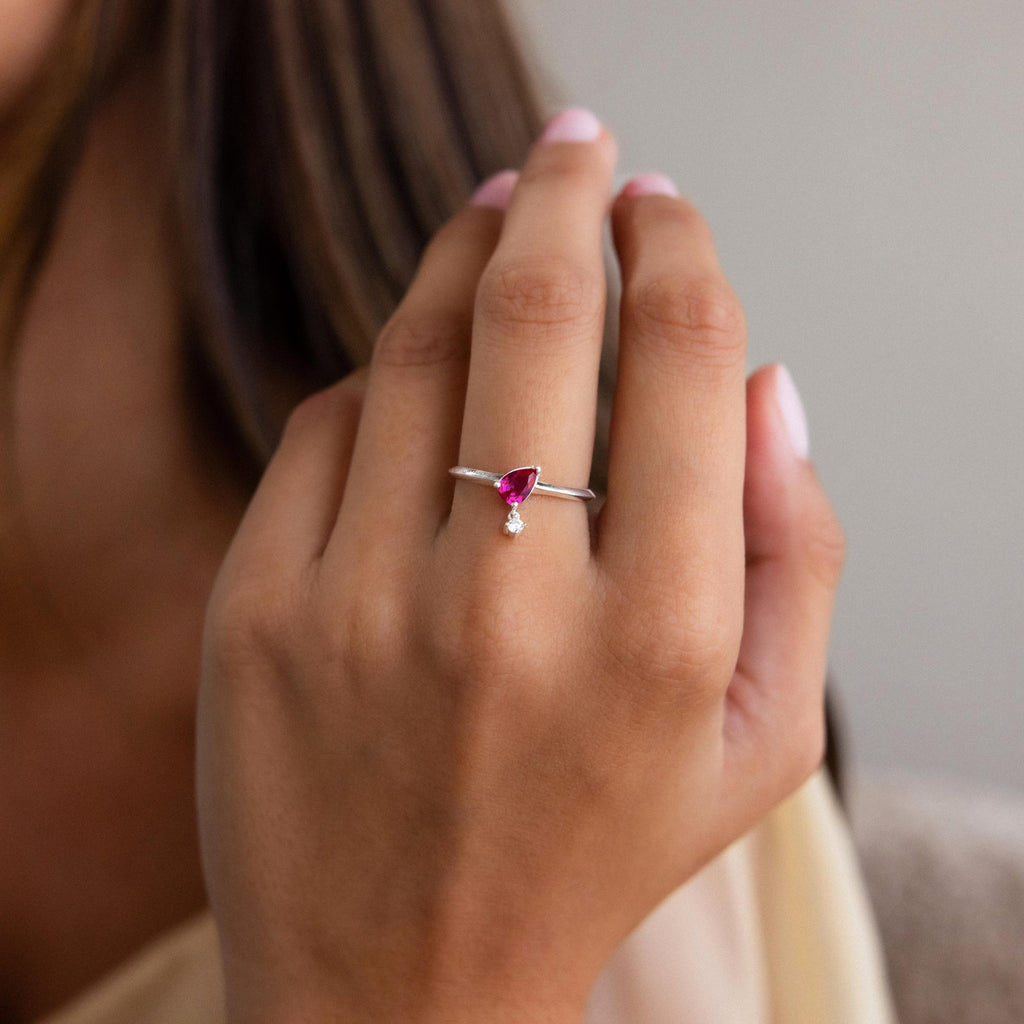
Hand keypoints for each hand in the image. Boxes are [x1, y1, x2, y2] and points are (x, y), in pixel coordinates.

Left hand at [197, 109, 844, 1023]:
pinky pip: (324, 428)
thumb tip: (767, 383)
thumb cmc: (595, 853)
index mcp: (657, 638)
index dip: (678, 250)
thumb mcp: (756, 742)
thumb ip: (793, 554)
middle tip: (576, 144)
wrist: (402, 988)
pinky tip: (411, 388)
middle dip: (563, 193)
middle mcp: (510, 610)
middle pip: (537, 314)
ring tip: (491, 213)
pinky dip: (376, 381)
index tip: (665, 206)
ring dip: (459, 256)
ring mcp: (362, 606)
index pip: (679, 362)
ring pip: (414, 351)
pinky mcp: (255, 613)